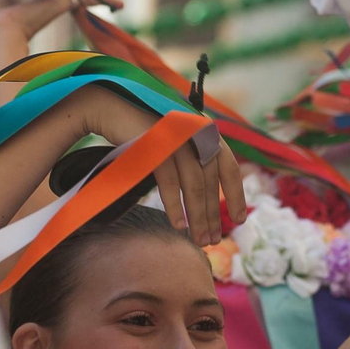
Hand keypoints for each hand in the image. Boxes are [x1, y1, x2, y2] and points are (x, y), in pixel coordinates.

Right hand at [73, 86, 247, 248]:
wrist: (110, 108)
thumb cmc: (142, 131)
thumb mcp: (175, 144)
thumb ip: (192, 161)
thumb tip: (206, 197)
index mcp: (205, 131)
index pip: (229, 166)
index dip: (235, 194)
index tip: (239, 219)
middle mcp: (196, 132)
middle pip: (211, 181)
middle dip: (213, 214)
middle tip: (212, 240)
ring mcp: (177, 137)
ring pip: (194, 184)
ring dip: (198, 216)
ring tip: (198, 239)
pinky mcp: (157, 143)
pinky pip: (170, 181)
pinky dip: (175, 205)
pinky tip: (178, 224)